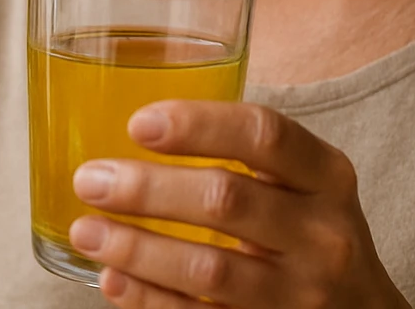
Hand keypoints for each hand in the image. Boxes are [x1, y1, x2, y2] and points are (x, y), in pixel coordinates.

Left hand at [69, 100, 410, 308]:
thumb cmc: (312, 231)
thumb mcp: (307, 183)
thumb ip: (249, 152)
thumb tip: (140, 122)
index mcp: (327, 175)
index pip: (264, 135)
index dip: (198, 125)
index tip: (138, 123)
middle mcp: (322, 234)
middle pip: (226, 200)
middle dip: (147, 189)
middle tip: (90, 179)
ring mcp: (299, 293)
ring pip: (208, 269)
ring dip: (136, 248)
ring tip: (86, 230)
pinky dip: (149, 299)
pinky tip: (112, 278)